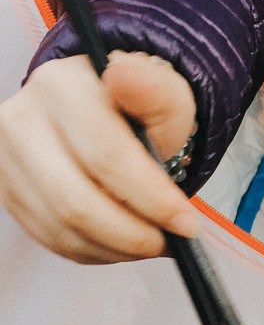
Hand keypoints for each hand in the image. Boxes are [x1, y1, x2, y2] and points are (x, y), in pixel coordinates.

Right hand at [0, 52, 199, 262]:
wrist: (103, 113)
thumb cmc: (137, 108)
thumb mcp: (163, 93)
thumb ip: (153, 89)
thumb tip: (124, 75)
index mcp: (60, 87)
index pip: (105, 156)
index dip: (150, 198)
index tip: (185, 222)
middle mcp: (22, 121)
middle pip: (76, 201)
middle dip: (132, 234)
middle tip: (170, 241)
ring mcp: (8, 160)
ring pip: (62, 227)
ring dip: (116, 247)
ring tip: (150, 241)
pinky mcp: (8, 192)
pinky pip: (51, 238)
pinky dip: (95, 250)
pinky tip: (121, 240)